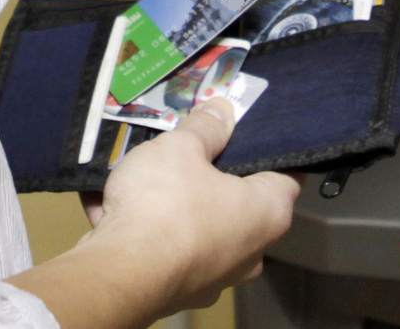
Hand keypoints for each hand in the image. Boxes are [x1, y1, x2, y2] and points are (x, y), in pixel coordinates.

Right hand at [9, 99, 301, 328]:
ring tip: (144, 174)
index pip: (288, 174)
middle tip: (193, 149)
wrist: (117, 276)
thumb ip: (206, 127)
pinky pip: (165, 248)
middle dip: (213, 175)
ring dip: (172, 203)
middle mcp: (252, 251)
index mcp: (269, 213)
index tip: (249, 132)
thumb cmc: (165, 204)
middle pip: (239, 201)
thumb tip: (223, 109)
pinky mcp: (178, 291)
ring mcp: (216, 276)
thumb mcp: (182, 148)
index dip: (270, 150)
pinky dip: (144, 228)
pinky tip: (111, 204)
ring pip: (197, 226)